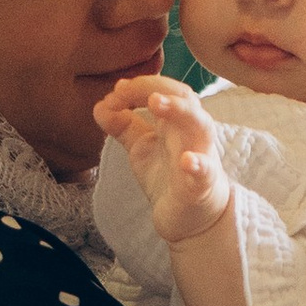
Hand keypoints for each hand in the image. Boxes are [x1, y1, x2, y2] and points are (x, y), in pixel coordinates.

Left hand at [96, 72, 232, 244]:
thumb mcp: (141, 146)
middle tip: (123, 89)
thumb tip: (100, 105)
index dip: (137, 86)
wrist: (192, 219)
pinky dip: (198, 164)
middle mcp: (191, 133)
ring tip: (156, 102)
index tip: (114, 93)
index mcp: (176, 121)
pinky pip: (205, 172)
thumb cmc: (170, 177)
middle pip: (184, 97)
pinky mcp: (200, 186)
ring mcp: (199, 157)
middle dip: (156, 86)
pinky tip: (186, 161)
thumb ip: (122, 125)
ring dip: (180, 110)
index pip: (163, 89)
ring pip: (200, 126)